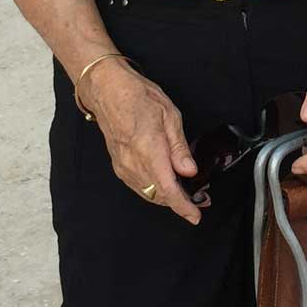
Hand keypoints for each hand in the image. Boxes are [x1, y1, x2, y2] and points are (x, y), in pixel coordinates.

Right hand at [83, 59, 201, 223]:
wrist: (107, 91)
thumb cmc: (138, 96)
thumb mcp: (169, 115)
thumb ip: (179, 147)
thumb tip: (189, 170)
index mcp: (149, 149)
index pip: (167, 189)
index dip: (183, 206)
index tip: (195, 215)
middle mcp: (133, 163)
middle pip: (159, 195)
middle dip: (179, 202)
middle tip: (199, 199)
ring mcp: (123, 166)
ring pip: (148, 193)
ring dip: (167, 197)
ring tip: (185, 192)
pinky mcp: (118, 166)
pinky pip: (139, 186)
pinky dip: (154, 189)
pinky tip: (165, 183)